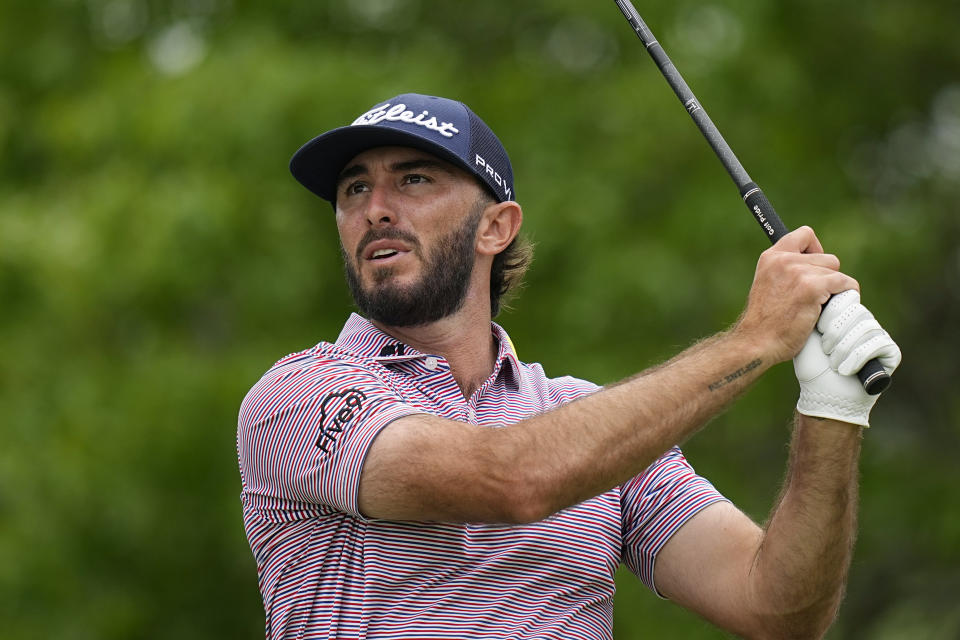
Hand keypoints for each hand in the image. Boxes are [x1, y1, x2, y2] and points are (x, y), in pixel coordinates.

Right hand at [736, 227, 859, 362]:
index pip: (804, 235)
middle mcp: (784, 260)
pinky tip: (832, 308)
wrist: (757, 342)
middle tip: (813, 298)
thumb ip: (786, 272)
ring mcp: (798, 272)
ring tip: (817, 307)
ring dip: (833, 289)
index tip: (814, 267)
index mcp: (770, 258)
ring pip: (836, 271)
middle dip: (825, 277)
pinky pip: (844, 283)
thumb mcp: (768, 286)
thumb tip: (815, 270)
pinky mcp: (813, 287)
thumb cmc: (765, 323)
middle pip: (826, 257)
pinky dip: (846, 296)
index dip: (815, 250)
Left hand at [794, 290, 901, 426]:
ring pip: (865, 325)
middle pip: (855, 309)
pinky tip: (844, 369)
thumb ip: (814, 305)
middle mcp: (863, 321)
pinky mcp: (890, 351)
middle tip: (825, 348)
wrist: (822, 394)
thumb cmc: (811, 364)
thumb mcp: (807, 329)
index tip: (818, 328)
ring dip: (843, 347)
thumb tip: (819, 282)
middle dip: (836, 330)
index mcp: (844, 313)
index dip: (831, 312)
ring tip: (832, 361)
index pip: (845, 295)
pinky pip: (877, 343)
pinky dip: (856, 357)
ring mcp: (878, 334)